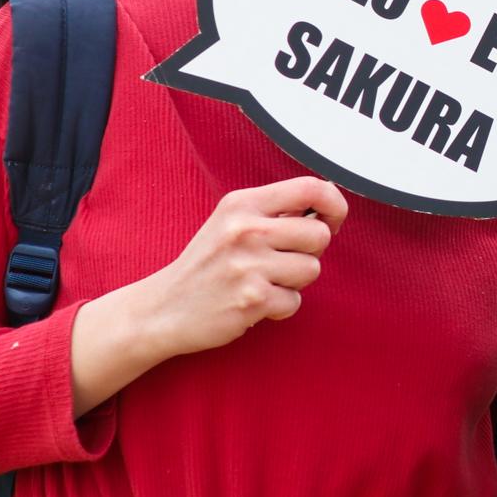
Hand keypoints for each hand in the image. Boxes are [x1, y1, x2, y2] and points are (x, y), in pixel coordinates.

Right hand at [138, 176, 348, 355]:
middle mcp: (245, 230)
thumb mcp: (231, 222)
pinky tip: (254, 302)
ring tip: (263, 282)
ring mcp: (248, 265)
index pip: (310, 187)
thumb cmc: (205, 265)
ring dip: (294, 282)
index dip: (334, 205)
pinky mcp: (252, 299)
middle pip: (319, 234)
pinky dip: (280, 307)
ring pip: (312, 269)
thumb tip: (327, 209)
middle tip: (283, 261)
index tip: (331, 221)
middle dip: (310, 252)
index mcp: (242, 204)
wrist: (163, 308)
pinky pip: (295, 301)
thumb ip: (273, 212)